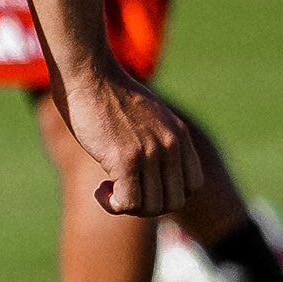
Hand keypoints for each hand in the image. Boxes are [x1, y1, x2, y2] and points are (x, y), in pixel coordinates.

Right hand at [57, 63, 194, 218]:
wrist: (89, 73)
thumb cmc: (109, 94)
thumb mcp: (148, 115)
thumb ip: (157, 138)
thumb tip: (151, 167)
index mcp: (180, 134)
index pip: (193, 186)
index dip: (168, 194)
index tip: (144, 184)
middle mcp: (171, 144)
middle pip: (174, 202)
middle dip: (147, 206)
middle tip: (123, 191)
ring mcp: (151, 152)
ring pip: (152, 208)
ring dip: (127, 206)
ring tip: (108, 188)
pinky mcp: (127, 158)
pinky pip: (128, 203)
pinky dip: (113, 205)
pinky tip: (99, 189)